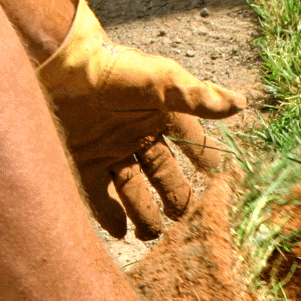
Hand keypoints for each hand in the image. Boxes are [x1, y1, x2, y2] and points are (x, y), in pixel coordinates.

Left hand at [38, 0, 245, 239]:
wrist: (60, 65)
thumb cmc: (114, 70)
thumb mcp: (160, 81)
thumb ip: (197, 98)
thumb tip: (240, 104)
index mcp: (160, 116)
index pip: (192, 143)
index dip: (207, 160)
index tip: (222, 180)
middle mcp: (137, 136)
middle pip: (164, 175)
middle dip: (178, 198)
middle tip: (189, 220)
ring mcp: (109, 152)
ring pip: (134, 192)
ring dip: (145, 214)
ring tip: (154, 235)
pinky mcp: (83, 163)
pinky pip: (100, 197)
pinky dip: (111, 216)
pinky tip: (121, 233)